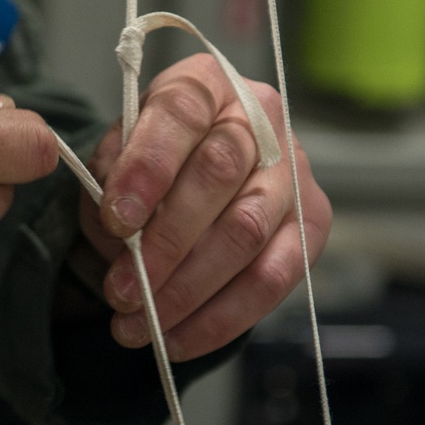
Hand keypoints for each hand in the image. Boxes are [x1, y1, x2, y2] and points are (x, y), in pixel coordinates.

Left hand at [78, 53, 331, 360]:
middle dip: (163, 243)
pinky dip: (221, 318)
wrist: (189, 177)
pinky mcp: (311, 224)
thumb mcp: (115, 159)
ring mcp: (293, 171)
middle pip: (218, 175)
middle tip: (120, 290)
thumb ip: (113, 180)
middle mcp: (260, 118)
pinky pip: (273, 279)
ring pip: (246, 233)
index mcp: (205, 84)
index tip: (113, 218)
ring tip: (138, 324)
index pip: (180, 113)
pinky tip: (177, 340)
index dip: (146, 167)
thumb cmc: (146, 165)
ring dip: (187, 289)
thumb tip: (122, 228)